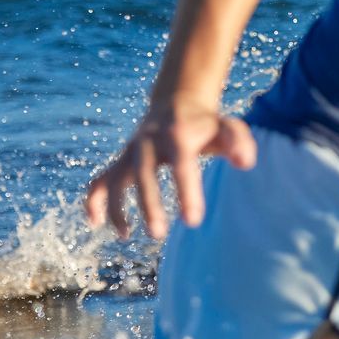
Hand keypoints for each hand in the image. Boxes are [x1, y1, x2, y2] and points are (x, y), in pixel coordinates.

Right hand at [83, 101, 258, 238]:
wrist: (177, 102)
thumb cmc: (206, 124)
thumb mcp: (227, 126)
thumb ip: (239, 141)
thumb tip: (245, 163)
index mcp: (177, 134)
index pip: (181, 165)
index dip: (186, 192)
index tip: (193, 221)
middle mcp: (148, 141)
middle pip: (143, 172)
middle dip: (148, 203)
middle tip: (158, 235)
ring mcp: (131, 150)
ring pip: (115, 177)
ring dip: (116, 206)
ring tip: (125, 235)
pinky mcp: (120, 159)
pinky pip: (100, 179)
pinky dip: (94, 199)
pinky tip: (95, 223)